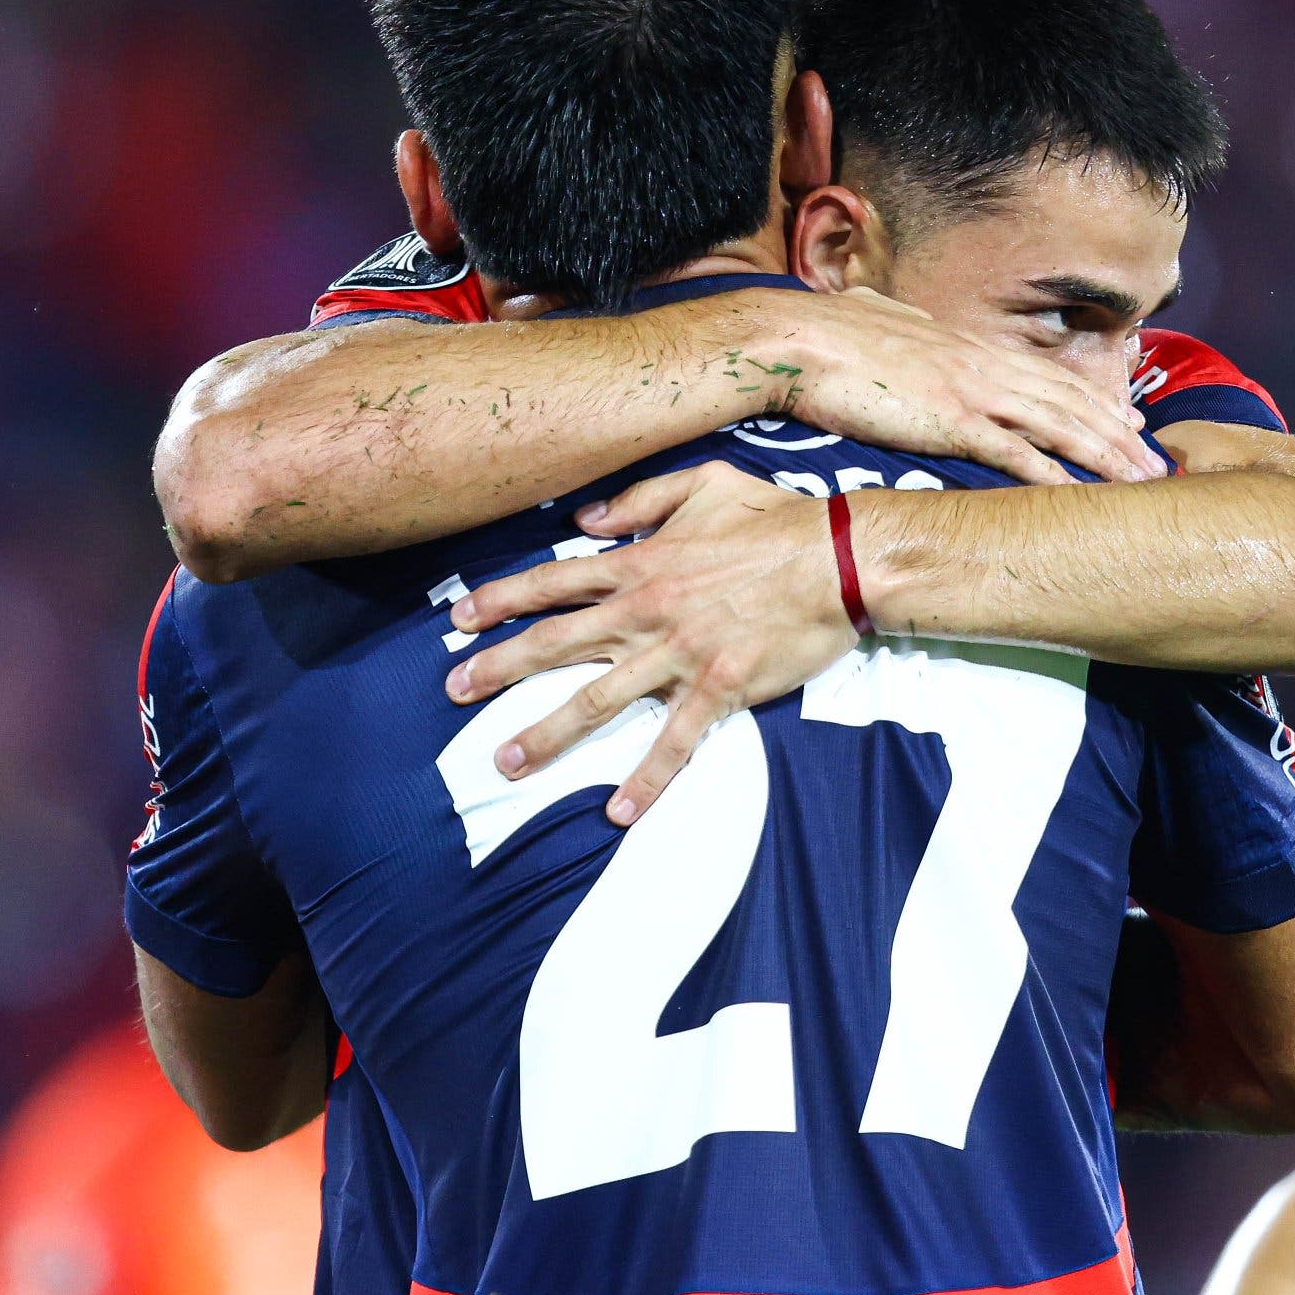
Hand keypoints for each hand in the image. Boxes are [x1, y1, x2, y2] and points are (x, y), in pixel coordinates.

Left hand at [447, 465, 854, 822]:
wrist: (841, 559)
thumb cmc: (776, 518)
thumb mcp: (704, 483)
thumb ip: (639, 498)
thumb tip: (583, 519)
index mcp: (641, 563)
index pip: (553, 581)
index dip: (500, 599)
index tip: (459, 619)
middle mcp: (647, 611)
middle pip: (556, 643)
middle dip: (498, 668)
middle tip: (453, 691)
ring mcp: (680, 654)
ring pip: (599, 699)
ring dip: (548, 734)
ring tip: (507, 762)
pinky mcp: (720, 689)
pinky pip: (675, 742)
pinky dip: (646, 779)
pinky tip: (618, 811)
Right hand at [753, 288, 1167, 488]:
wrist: (796, 339)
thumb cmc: (828, 336)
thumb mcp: (882, 325)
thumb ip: (908, 332)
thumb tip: (908, 327)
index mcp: (969, 347)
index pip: (1048, 376)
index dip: (1094, 401)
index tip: (1128, 421)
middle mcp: (983, 365)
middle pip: (1069, 401)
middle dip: (1118, 435)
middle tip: (1157, 463)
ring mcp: (971, 392)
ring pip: (1058, 425)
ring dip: (1105, 456)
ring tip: (1142, 483)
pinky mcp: (950, 421)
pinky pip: (1014, 453)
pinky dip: (1053, 475)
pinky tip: (1082, 495)